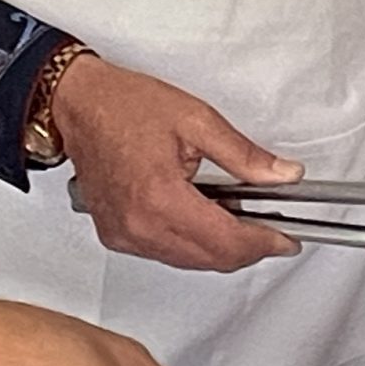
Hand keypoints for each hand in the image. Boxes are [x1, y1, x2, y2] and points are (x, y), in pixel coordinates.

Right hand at [55, 58, 301, 271]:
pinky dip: (190, 244)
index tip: (286, 239)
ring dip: (219, 248)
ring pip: (189, 261)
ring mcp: (124, 235)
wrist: (78, 103)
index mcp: (161, 198)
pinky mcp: (115, 236)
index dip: (264, 243)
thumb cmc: (125, 105)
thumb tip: (283, 175)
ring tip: (238, 219)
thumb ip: (244, 155)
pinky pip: (165, 254)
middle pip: (211, 260)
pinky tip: (202, 219)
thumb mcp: (197, 119)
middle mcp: (139, 226)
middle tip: (271, 230)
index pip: (226, 242)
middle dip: (246, 249)